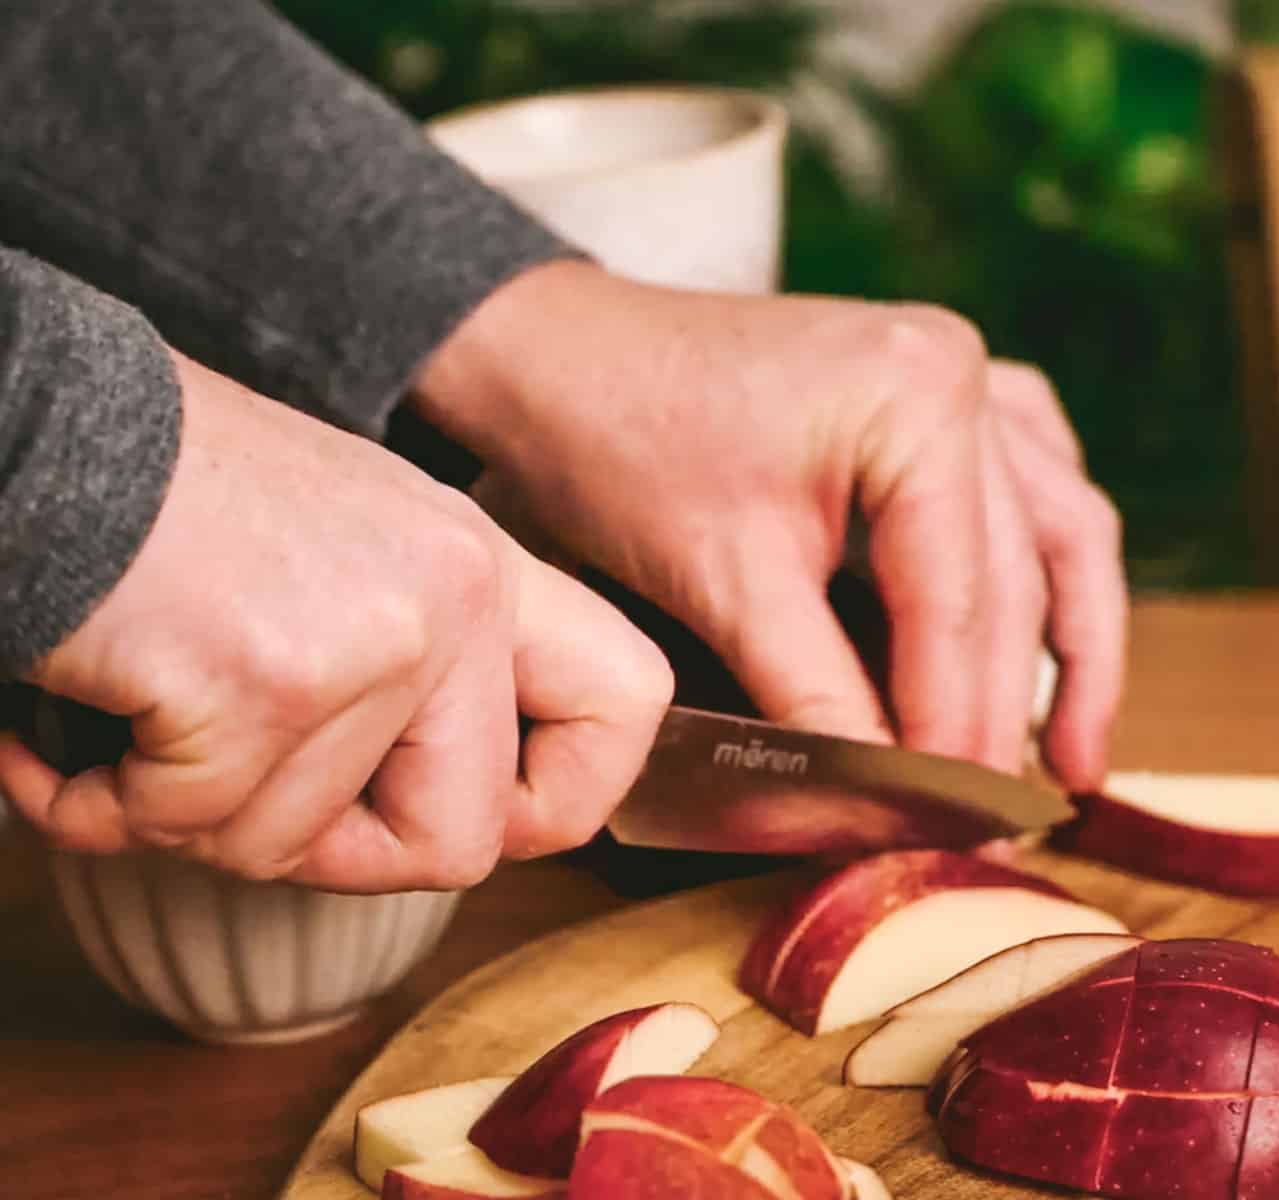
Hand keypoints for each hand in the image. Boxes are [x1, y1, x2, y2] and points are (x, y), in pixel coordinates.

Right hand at [0, 351, 672, 890]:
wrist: (35, 414)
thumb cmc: (167, 498)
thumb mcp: (344, 555)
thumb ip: (414, 669)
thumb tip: (442, 817)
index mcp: (482, 565)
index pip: (629, 700)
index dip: (564, 799)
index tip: (486, 817)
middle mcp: (455, 593)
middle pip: (461, 844)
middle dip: (332, 859)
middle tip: (236, 796)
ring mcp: (375, 638)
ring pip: (292, 848)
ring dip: (181, 810)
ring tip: (133, 706)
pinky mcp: (268, 680)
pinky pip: (186, 824)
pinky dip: (94, 798)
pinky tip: (67, 720)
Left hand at [416, 262, 1124, 789]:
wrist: (559, 354)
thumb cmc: (621, 441)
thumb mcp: (725, 583)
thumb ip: (819, 697)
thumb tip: (884, 809)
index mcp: (919, 398)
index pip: (959, 602)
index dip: (961, 727)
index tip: (962, 827)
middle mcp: (964, 373)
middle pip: (1016, 578)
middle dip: (1006, 709)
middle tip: (1005, 825)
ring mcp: (963, 376)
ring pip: (1057, 533)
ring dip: (1070, 648)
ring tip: (1076, 764)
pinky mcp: (939, 397)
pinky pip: (1032, 490)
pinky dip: (1041, 573)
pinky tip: (1050, 640)